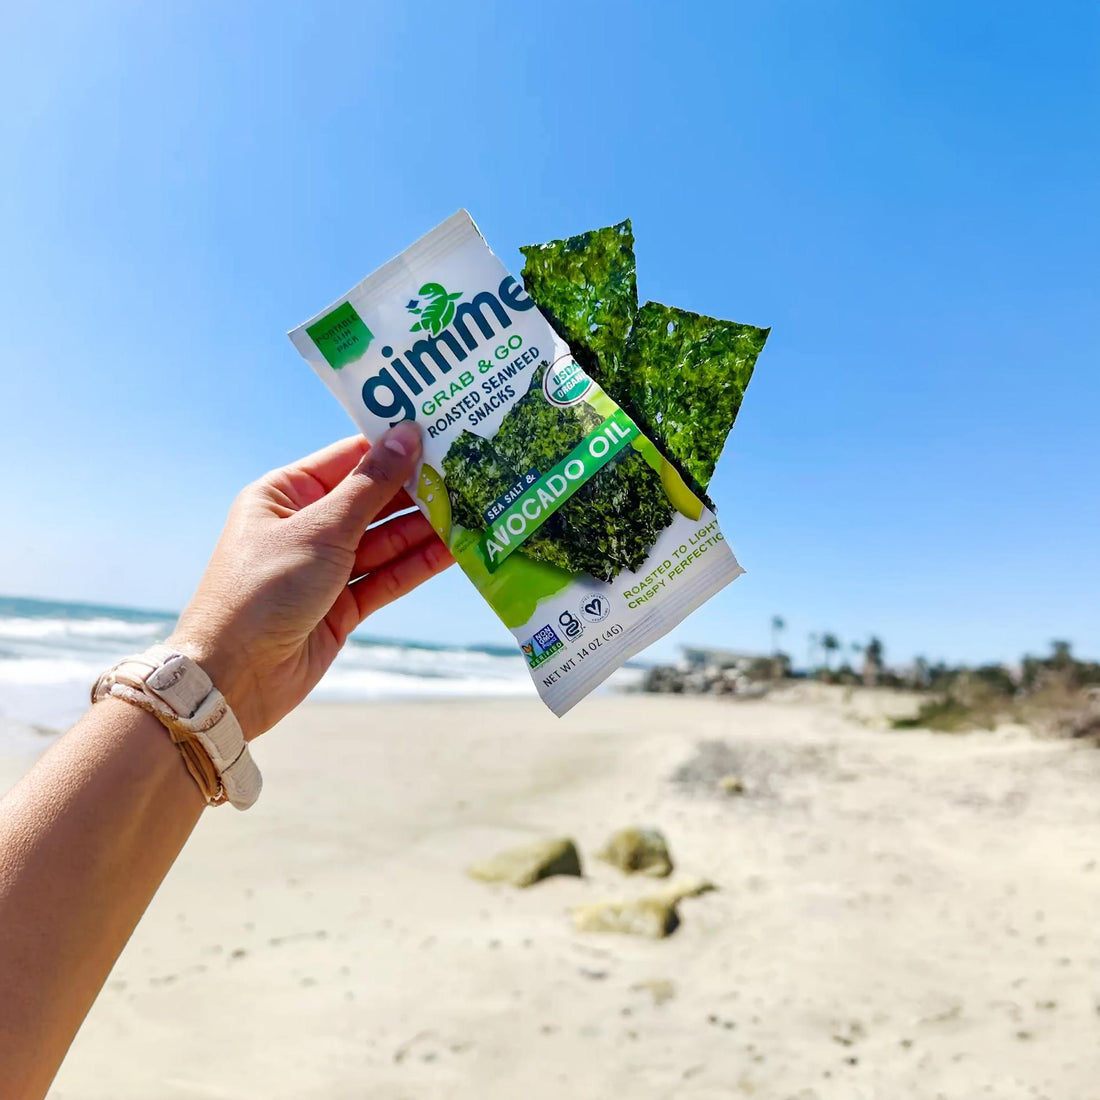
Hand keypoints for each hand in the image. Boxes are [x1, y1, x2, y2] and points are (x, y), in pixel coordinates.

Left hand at [168, 422, 452, 738]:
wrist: (233, 677)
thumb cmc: (263, 589)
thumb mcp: (320, 530)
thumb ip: (371, 486)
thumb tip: (408, 435)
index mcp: (285, 494)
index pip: (349, 459)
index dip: (394, 446)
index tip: (442, 431)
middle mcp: (306, 526)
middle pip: (373, 500)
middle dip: (418, 490)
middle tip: (471, 473)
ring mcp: (326, 568)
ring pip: (385, 540)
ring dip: (426, 529)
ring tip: (475, 510)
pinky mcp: (343, 606)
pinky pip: (387, 577)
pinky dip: (418, 565)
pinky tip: (455, 550)